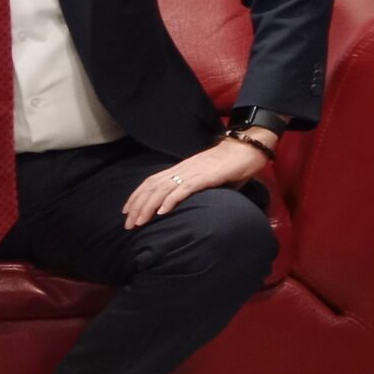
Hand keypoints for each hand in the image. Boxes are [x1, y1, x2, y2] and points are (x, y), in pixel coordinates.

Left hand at [121, 137, 270, 229]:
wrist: (246, 149)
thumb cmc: (232, 165)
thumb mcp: (209, 178)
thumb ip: (198, 189)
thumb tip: (193, 205)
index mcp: (181, 169)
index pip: (152, 181)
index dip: (137, 196)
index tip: (127, 211)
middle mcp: (181, 170)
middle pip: (152, 186)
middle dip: (137, 206)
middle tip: (128, 224)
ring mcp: (191, 173)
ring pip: (162, 190)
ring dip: (148, 207)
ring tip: (139, 222)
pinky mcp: (203, 177)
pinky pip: (182, 190)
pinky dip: (169, 201)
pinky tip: (161, 212)